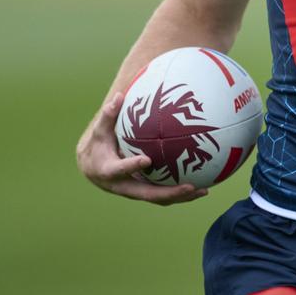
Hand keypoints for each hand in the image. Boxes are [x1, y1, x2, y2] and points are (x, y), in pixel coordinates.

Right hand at [76, 91, 208, 204]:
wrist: (93, 169)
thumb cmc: (98, 145)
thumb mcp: (99, 131)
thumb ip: (108, 115)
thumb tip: (118, 96)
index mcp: (108, 171)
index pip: (120, 169)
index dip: (132, 166)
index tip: (147, 159)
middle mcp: (123, 186)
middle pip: (147, 194)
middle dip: (169, 192)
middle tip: (190, 186)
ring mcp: (135, 192)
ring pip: (158, 199)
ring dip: (181, 197)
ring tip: (203, 191)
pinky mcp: (144, 192)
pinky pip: (163, 195)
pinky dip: (180, 194)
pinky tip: (200, 187)